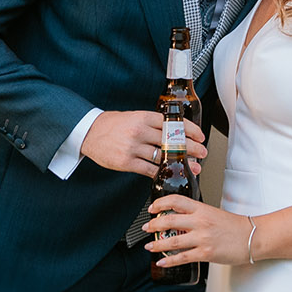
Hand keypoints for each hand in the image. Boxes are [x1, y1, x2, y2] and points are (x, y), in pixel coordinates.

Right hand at [80, 111, 207, 177]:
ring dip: (181, 163)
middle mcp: (140, 131)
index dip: (190, 130)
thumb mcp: (133, 117)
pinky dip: (162, 173)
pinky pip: (149, 170)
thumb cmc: (112, 124)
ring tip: (192, 167)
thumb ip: (152, 124)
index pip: (173, 123)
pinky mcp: (126, 162)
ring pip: (163, 157)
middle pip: (171, 141)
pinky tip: (171, 174)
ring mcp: (133, 147)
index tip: (200, 136)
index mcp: (143, 117)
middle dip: (191, 148)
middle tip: (202, 152)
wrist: (89, 132)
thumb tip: (174, 131)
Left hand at [143, 194, 249, 267]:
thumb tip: (181, 219)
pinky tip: (162, 261)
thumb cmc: (235, 226)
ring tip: (149, 245)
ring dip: (156, 244)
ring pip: (172, 241)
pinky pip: (182, 257)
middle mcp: (200, 222)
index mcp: (202, 209)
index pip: (175, 201)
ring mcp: (202, 238)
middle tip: (146, 227)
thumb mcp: (214, 214)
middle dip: (153, 224)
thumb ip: (198, 215)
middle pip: (169, 220)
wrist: (252, 237)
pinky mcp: (206, 253)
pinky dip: (169, 260)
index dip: (160, 204)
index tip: (151, 208)